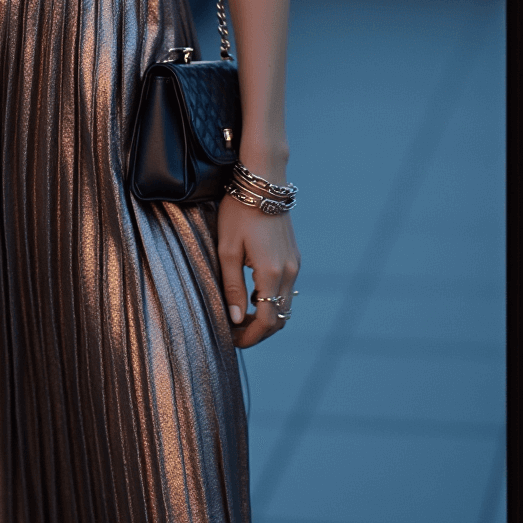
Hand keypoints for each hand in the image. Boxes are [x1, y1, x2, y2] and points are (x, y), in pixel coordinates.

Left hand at [216, 194, 299, 348]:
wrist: (263, 183)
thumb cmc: (239, 212)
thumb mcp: (227, 250)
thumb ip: (232, 287)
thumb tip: (235, 318)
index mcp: (271, 272)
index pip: (267, 321)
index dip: (250, 336)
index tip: (232, 340)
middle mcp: (289, 272)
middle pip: (279, 317)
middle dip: (258, 331)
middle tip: (234, 332)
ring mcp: (295, 264)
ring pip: (285, 305)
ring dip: (266, 316)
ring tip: (240, 316)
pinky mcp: (294, 257)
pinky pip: (286, 289)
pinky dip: (272, 301)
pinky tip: (251, 296)